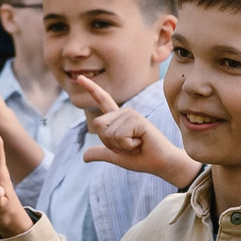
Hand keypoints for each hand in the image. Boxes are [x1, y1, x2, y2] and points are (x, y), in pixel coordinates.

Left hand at [75, 73, 198, 186]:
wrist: (161, 163)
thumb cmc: (142, 158)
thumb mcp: (116, 156)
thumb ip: (101, 153)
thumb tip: (84, 157)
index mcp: (118, 119)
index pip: (103, 101)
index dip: (91, 89)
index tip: (79, 78)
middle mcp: (124, 113)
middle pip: (97, 125)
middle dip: (109, 143)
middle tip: (129, 145)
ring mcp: (131, 114)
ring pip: (108, 133)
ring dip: (120, 146)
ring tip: (137, 144)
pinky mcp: (138, 120)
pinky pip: (119, 136)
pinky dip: (128, 146)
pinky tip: (141, 142)